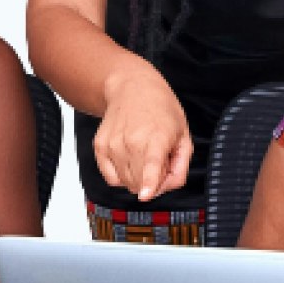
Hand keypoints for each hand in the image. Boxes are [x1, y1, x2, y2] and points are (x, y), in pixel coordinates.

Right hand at [95, 61, 191, 200]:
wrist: (132, 87)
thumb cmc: (161, 110)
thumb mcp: (183, 135)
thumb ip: (180, 167)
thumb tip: (164, 188)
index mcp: (157, 137)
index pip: (151, 164)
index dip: (149, 182)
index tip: (145, 195)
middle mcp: (131, 141)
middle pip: (140, 183)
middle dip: (152, 182)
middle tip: (159, 160)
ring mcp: (113, 144)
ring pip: (126, 183)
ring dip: (137, 178)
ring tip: (143, 154)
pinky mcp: (100, 147)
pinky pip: (111, 178)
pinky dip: (122, 175)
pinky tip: (130, 158)